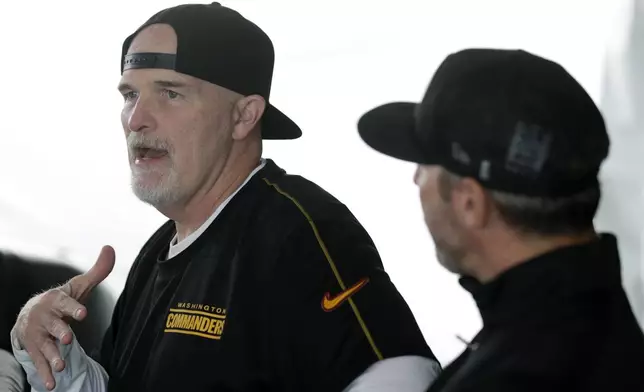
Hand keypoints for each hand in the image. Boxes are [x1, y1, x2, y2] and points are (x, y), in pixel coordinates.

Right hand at [11, 245, 114, 389]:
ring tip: (62, 367)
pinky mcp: (34, 350)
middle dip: (60, 332)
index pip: (65, 303)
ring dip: (53, 357)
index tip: (83, 313)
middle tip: (68, 339)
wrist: (31, 314)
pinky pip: (40, 363)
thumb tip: (110, 248)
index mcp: (56, 300)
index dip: (73, 308)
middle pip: (53, 326)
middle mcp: (45, 318)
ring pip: (45, 347)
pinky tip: (53, 385)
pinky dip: (46, 374)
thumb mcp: (78, 286)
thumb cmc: (61, 300)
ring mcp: (38, 335)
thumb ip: (97, 271)